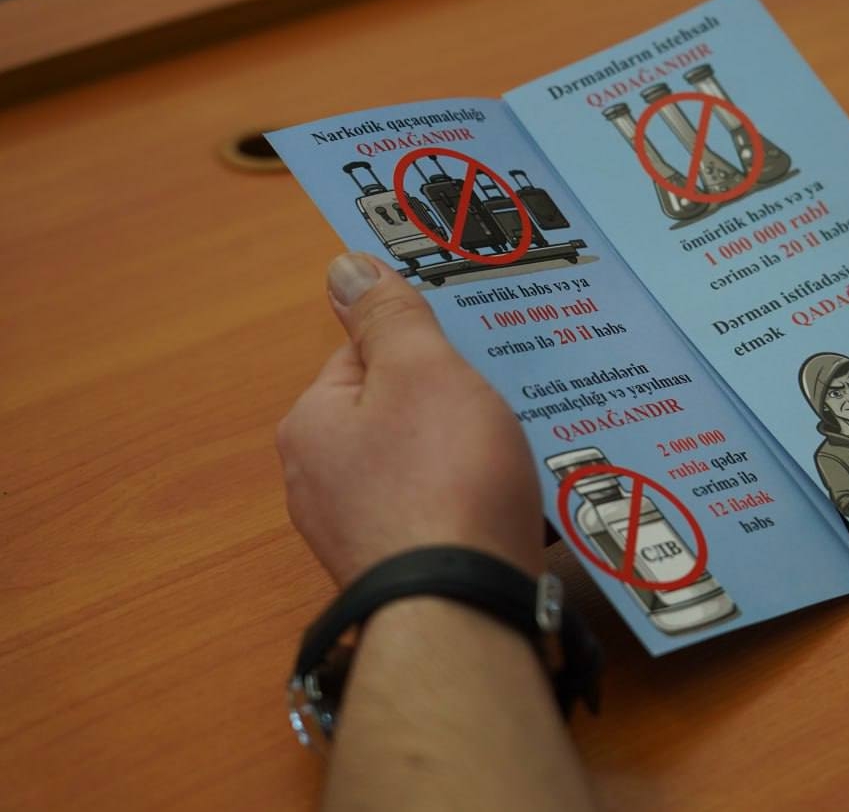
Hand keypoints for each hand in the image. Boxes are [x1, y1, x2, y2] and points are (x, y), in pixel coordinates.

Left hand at [276, 253, 544, 586]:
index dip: (423, 347)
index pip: (363, 353)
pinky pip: (434, 514)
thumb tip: (345, 266)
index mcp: (312, 422)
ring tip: (510, 457)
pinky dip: (464, 504)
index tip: (471, 355)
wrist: (463, 609)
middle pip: (393, 413)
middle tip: (501, 404)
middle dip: (448, 405)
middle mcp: (317, 481)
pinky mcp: (394, 572)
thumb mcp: (424, 371)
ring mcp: (355, 534)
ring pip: (418, 466)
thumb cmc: (444, 479)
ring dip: (462, 457)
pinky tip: (501, 507)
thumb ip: (389, 315)